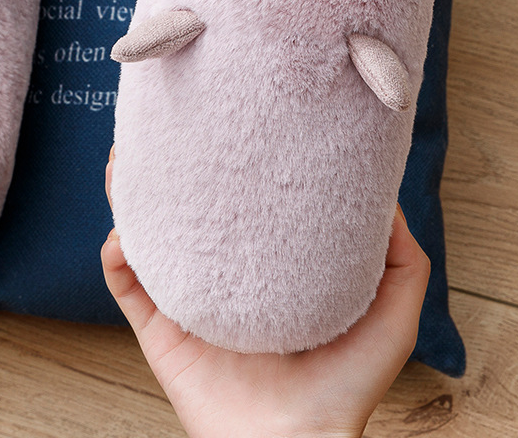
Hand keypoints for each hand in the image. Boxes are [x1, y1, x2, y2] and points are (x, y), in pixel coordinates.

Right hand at [101, 147, 429, 437]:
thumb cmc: (349, 387)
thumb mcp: (391, 315)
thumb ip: (400, 259)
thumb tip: (384, 198)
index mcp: (266, 270)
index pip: (243, 208)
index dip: (234, 168)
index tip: (232, 130)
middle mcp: (224, 278)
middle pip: (188, 214)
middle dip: (172, 173)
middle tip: (163, 134)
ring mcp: (189, 302)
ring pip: (149, 239)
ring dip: (129, 201)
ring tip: (122, 164)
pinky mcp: (161, 333)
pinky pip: (127, 288)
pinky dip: (117, 258)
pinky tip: (122, 236)